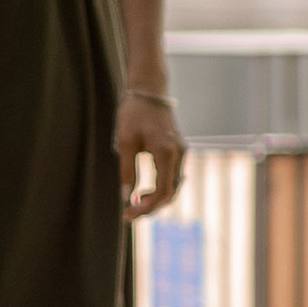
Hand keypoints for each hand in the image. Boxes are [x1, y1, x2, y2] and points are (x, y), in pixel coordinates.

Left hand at [116, 84, 185, 217]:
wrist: (148, 92)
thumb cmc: (134, 114)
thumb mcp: (125, 143)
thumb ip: (127, 171)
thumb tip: (126, 197)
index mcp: (167, 152)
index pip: (163, 191)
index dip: (146, 207)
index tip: (128, 214)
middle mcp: (179, 154)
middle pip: (171, 193)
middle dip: (151, 207)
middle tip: (129, 214)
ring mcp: (182, 152)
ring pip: (174, 186)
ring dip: (156, 199)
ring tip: (135, 203)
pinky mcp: (179, 150)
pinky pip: (173, 176)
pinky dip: (161, 188)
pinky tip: (144, 191)